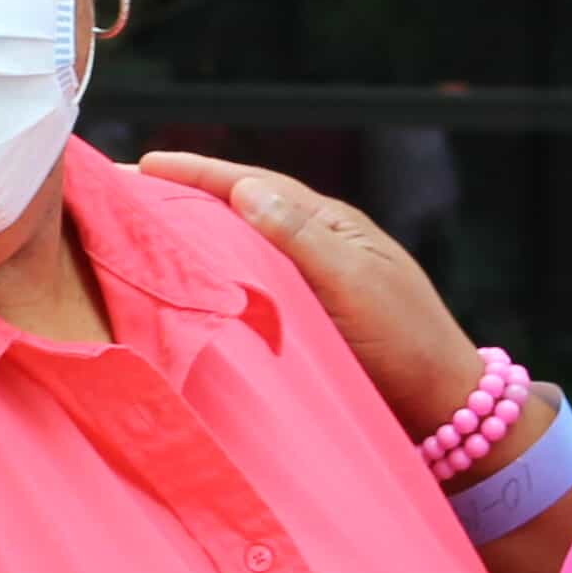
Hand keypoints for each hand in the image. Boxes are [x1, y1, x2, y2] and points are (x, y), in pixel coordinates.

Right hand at [139, 151, 480, 434]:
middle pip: (242, 210)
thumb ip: (301, 238)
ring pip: (242, 249)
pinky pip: (249, 288)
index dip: (198, 173)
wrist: (443, 408)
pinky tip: (188, 289)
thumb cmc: (406, 341)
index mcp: (331, 226)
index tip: (146, 164)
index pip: (254, 185)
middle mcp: (317, 247)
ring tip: (144, 233)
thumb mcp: (353, 283)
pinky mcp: (307, 322)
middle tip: (129, 191)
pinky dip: (215, 279)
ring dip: (196, 237)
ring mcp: (312, 284)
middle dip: (186, 197)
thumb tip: (246, 189)